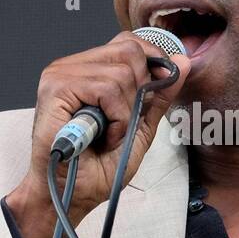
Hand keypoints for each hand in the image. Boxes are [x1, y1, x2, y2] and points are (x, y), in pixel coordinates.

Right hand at [4, 31, 190, 237]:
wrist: (75, 195)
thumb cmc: (99, 166)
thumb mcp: (141, 126)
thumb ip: (159, 94)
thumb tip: (183, 60)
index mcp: (89, 69)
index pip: (129, 42)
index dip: (152, 61)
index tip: (155, 91)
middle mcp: (72, 66)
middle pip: (129, 51)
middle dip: (139, 92)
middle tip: (124, 122)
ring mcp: (60, 74)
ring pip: (121, 73)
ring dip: (126, 113)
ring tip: (109, 135)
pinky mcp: (55, 89)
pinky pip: (106, 89)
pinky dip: (115, 118)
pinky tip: (103, 137)